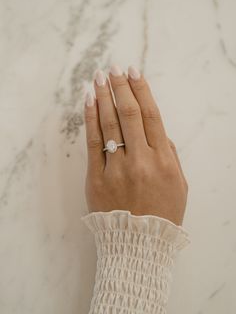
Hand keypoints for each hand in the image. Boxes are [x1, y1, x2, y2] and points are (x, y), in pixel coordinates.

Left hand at [83, 65, 187, 225]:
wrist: (138, 246)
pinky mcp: (97, 178)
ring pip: (109, 124)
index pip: (152, 116)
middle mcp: (141, 160)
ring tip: (99, 77)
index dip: (141, 90)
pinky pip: (93, 143)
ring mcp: (117, 169)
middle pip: (129, 114)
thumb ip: (170, 155)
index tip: (133, 71)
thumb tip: (158, 132)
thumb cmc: (162, 215)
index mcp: (164, 161)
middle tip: (113, 67)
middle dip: (120, 86)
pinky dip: (90, 119)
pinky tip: (89, 100)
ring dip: (104, 97)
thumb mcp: (179, 185)